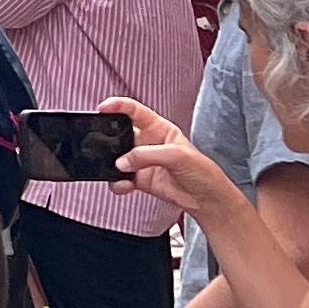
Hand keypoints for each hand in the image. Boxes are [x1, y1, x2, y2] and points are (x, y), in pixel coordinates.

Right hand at [108, 99, 243, 230]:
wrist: (209, 201)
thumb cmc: (203, 172)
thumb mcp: (177, 156)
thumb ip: (147, 155)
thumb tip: (122, 161)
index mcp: (159, 128)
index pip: (134, 111)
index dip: (118, 106)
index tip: (103, 108)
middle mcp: (148, 142)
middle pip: (120, 133)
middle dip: (107, 136)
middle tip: (100, 142)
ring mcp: (142, 161)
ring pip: (117, 157)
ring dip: (111, 163)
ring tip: (116, 169)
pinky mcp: (140, 179)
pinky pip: (120, 178)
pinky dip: (117, 182)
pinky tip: (123, 185)